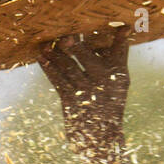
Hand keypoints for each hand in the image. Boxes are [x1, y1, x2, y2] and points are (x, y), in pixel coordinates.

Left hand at [37, 25, 131, 151]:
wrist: (101, 136)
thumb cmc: (110, 103)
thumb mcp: (120, 82)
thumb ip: (118, 57)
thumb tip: (118, 33)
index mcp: (118, 75)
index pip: (119, 52)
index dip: (119, 39)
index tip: (122, 27)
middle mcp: (103, 82)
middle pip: (88, 57)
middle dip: (76, 45)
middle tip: (66, 33)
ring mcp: (86, 91)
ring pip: (69, 67)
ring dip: (56, 54)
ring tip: (46, 43)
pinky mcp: (71, 101)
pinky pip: (58, 81)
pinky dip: (49, 68)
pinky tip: (41, 58)